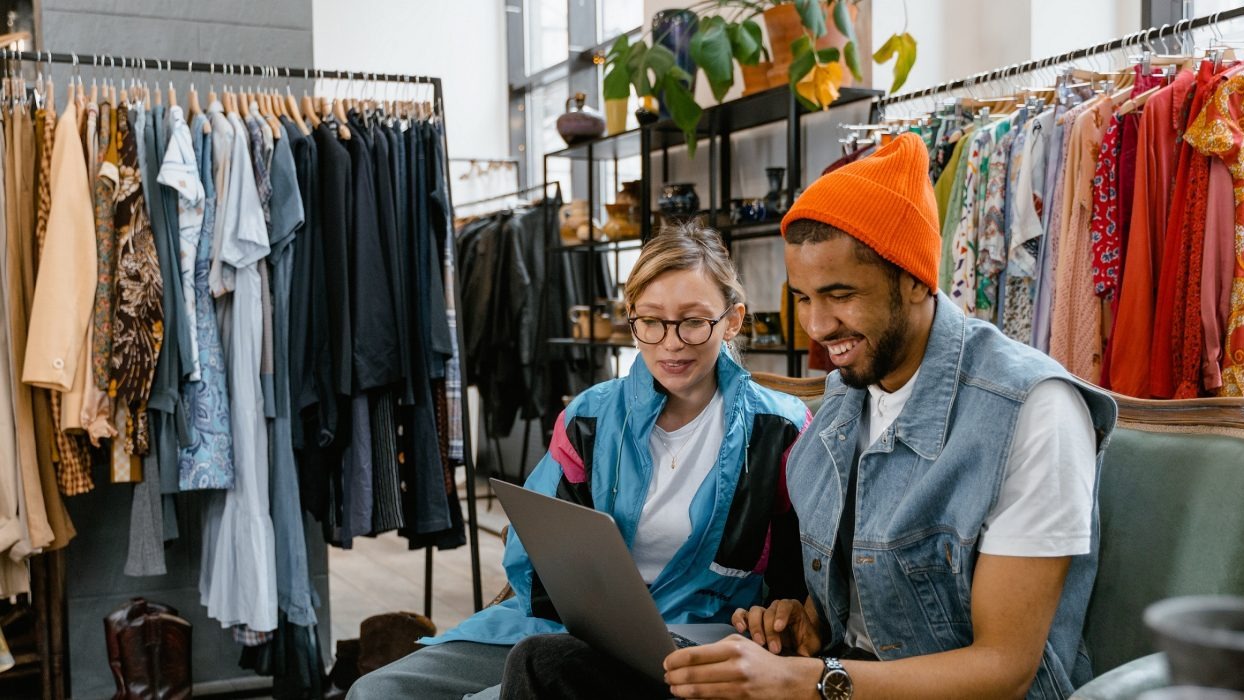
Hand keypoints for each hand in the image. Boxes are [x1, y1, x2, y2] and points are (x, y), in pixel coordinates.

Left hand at [663, 635, 821, 698]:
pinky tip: (689, 698)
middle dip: (674, 678)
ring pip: (700, 691)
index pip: (694, 654)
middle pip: (693, 674)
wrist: (786, 680)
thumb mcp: (741, 644)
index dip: (675, 660)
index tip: (667, 663)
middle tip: (667, 678)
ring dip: (682, 692)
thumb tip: (688, 656)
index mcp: (733, 648)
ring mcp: (738, 686)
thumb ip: (716, 648)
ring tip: (674, 689)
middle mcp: (735, 666)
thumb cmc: (760, 660)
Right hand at [730, 598, 822, 656]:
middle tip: (774, 649)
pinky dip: (738, 619)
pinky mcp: (750, 621)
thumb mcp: (809, 647)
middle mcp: (776, 608)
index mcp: (793, 609)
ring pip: (755, 612)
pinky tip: (741, 630)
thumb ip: (806, 650)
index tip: (779, 628)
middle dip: (770, 631)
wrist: (796, 645)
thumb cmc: (803, 644)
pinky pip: (741, 614)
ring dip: (755, 627)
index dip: (781, 615)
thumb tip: (803, 661)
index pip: (786, 605)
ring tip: (758, 643)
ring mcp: (762, 613)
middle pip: (769, 612)